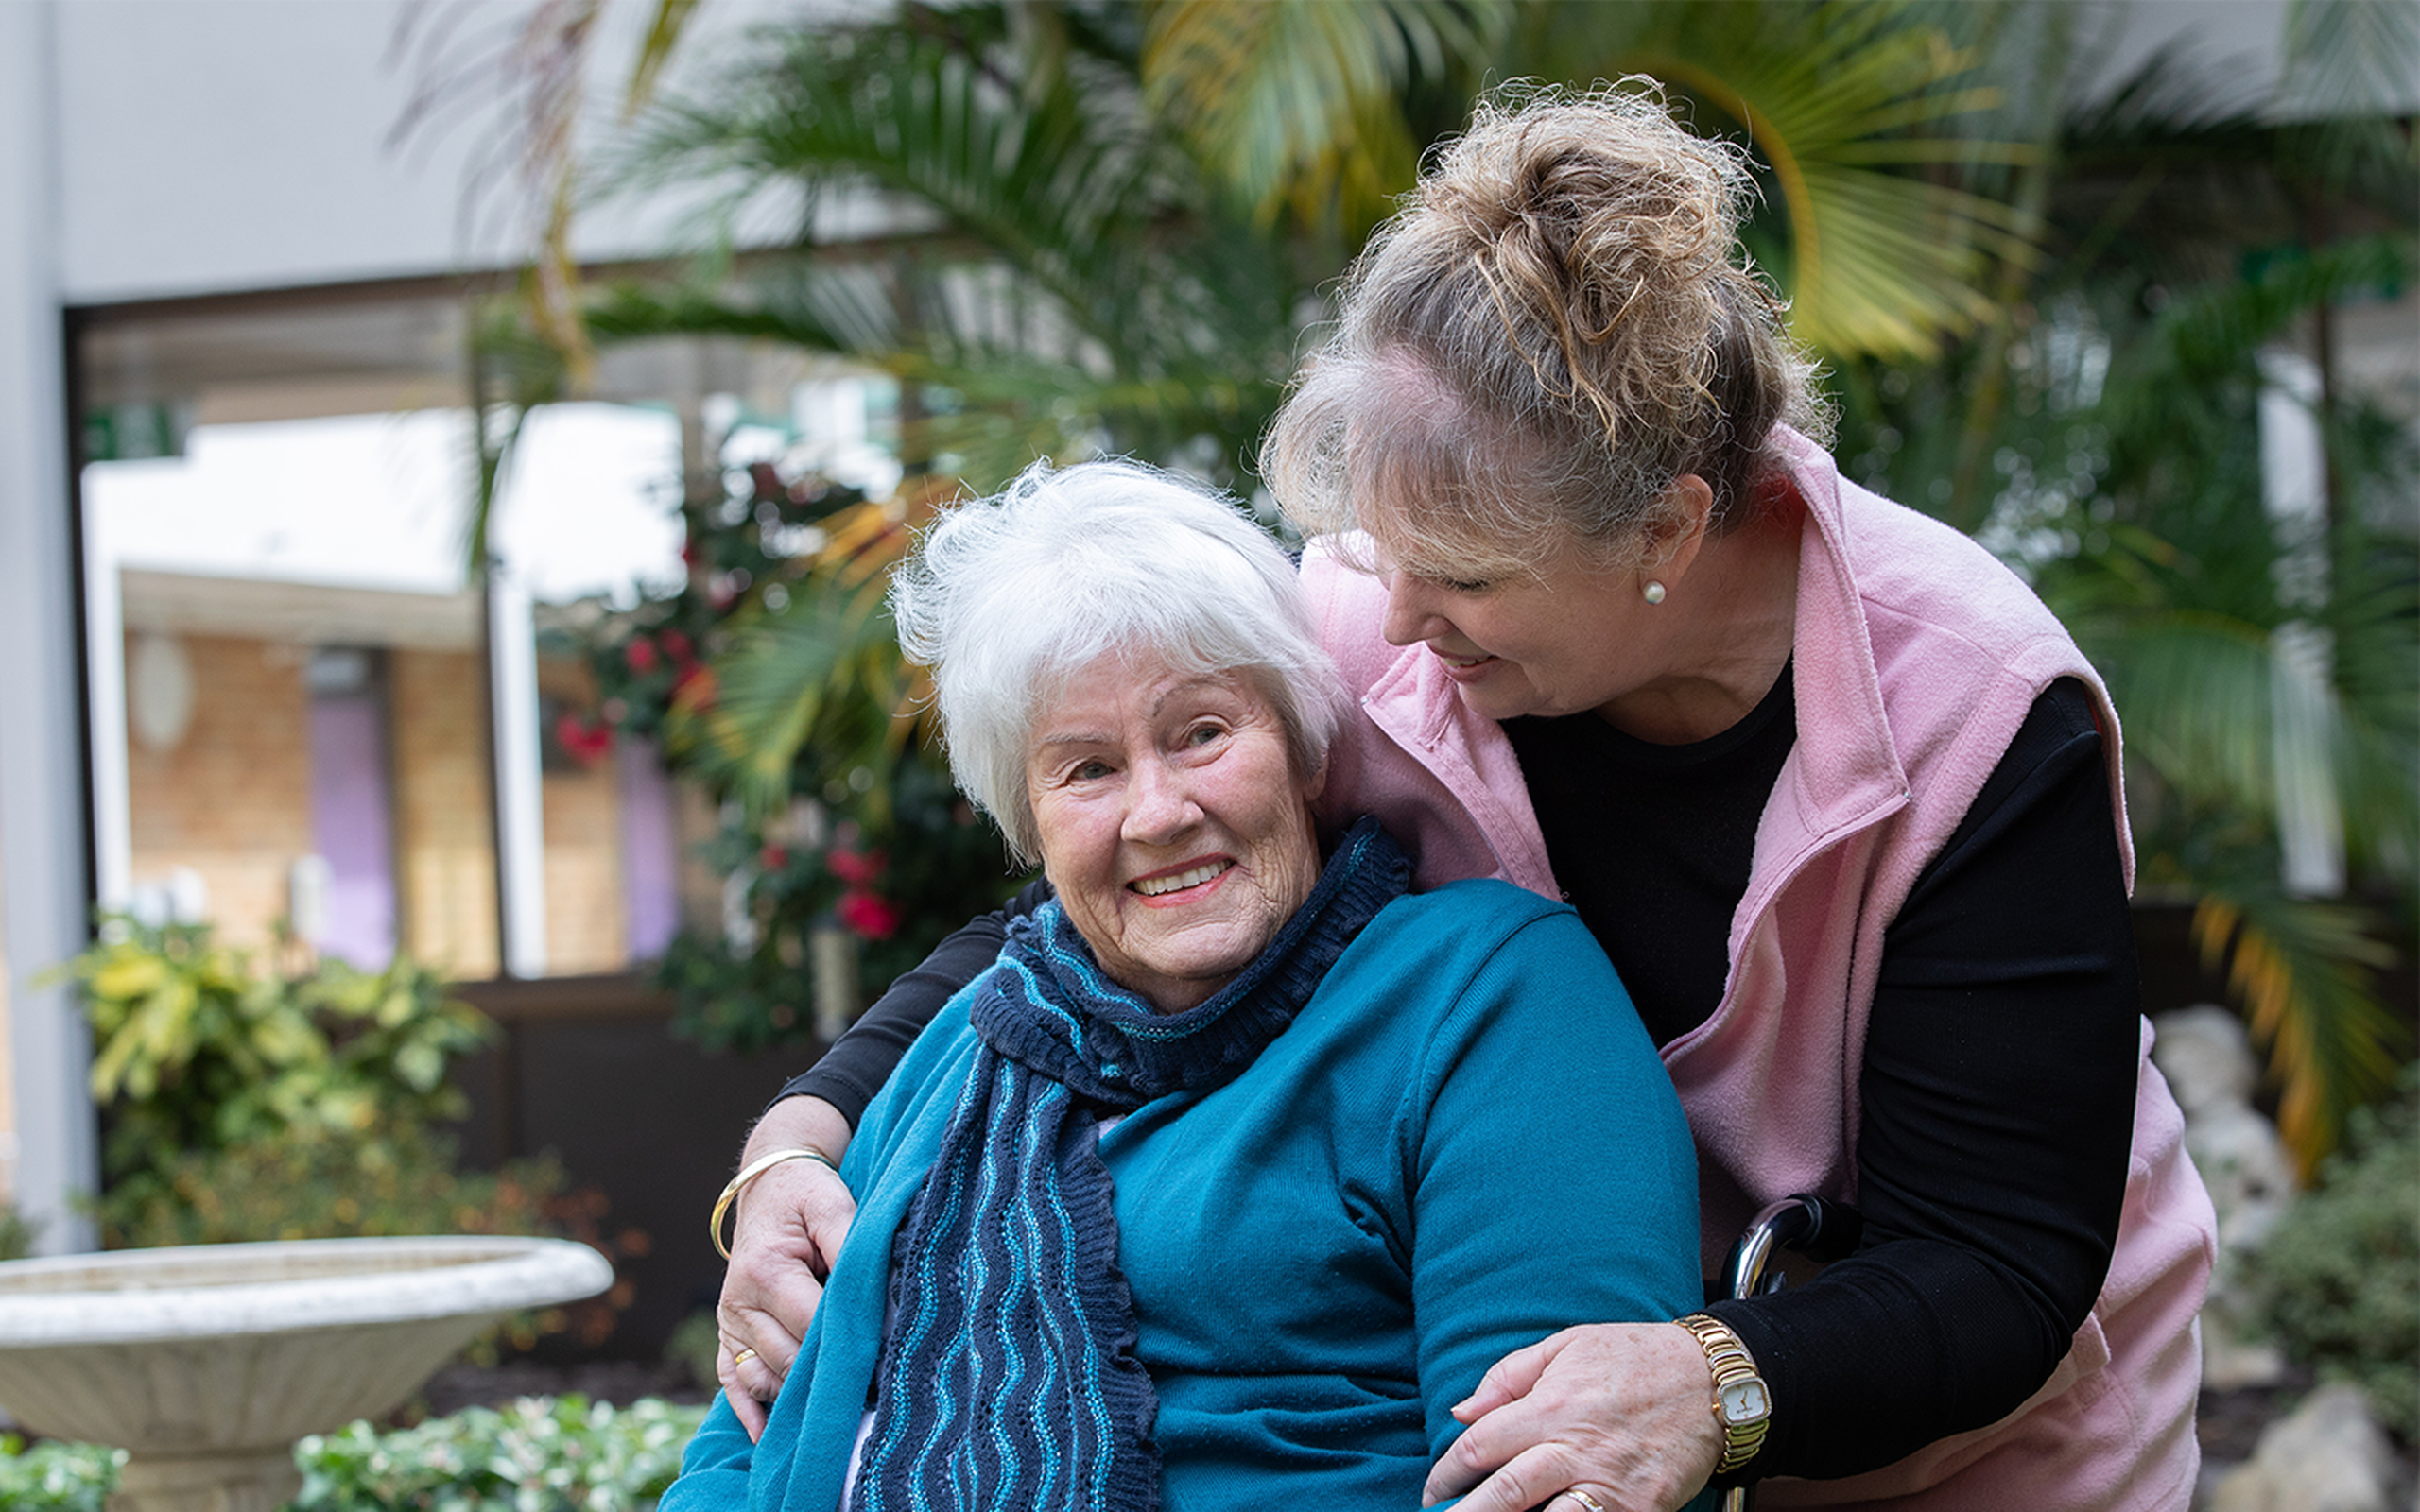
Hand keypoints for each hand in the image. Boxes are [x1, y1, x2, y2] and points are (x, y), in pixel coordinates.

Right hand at [716, 1096, 857, 1440]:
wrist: (769, 1185)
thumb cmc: (806, 1194)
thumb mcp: (832, 1205)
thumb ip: (851, 1245)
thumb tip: (876, 1291)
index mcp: (767, 1272)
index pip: (812, 1325)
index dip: (850, 1344)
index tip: (885, 1359)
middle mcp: (739, 1303)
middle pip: (788, 1359)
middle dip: (828, 1375)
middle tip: (874, 1393)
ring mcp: (729, 1322)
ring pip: (764, 1377)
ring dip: (797, 1396)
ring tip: (837, 1413)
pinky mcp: (727, 1333)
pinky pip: (732, 1381)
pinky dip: (749, 1410)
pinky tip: (768, 1438)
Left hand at [1422, 1323, 1723, 1511]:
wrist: (1714, 1380)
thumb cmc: (1634, 1358)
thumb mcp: (1566, 1346)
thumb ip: (1508, 1377)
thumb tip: (1461, 1411)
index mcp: (1551, 1406)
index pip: (1481, 1446)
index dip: (1447, 1473)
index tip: (1433, 1490)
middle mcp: (1576, 1448)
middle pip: (1505, 1494)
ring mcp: (1611, 1485)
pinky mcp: (1642, 1509)